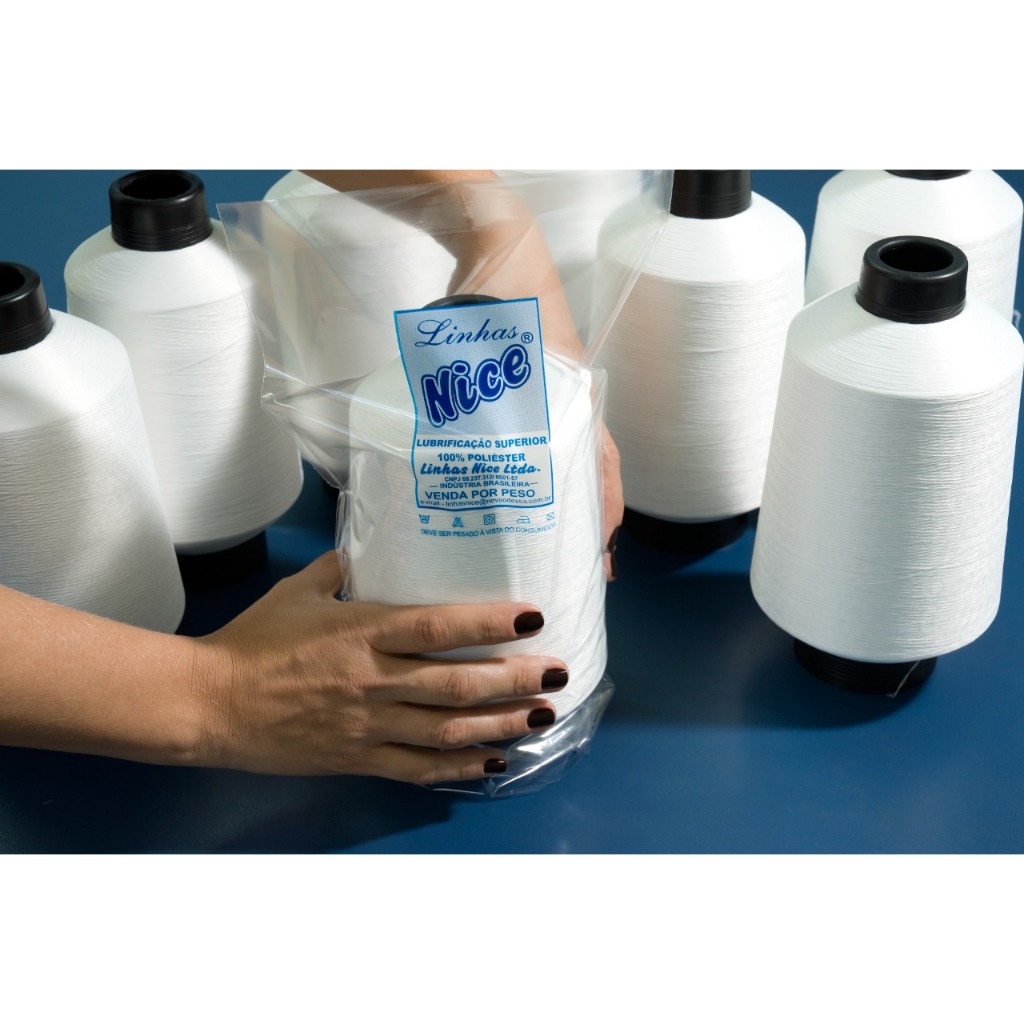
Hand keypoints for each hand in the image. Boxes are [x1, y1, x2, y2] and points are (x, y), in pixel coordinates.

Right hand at [191, 552, 567, 783]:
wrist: (210, 705)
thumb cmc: (253, 642)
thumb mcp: (296, 592)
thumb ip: (336, 571)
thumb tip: (360, 553)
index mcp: (362, 632)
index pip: (438, 626)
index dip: (490, 622)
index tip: (534, 616)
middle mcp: (374, 680)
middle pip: (457, 682)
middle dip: (515, 679)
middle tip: (558, 673)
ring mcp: (368, 726)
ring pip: (448, 729)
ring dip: (500, 723)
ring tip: (542, 716)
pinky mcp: (358, 759)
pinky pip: (418, 768)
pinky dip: (460, 767)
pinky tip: (495, 761)